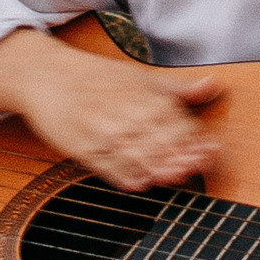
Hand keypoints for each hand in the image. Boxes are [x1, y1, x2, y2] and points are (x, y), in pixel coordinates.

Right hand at [0, 28, 221, 191]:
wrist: (45, 75)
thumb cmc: (96, 79)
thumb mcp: (138, 77)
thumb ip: (177, 89)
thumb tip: (214, 86)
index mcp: (140, 93)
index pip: (173, 118)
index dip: (194, 137)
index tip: (213, 150)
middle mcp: (123, 111)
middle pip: (156, 135)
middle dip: (179, 153)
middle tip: (197, 167)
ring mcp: (100, 129)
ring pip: (132, 151)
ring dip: (155, 165)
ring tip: (175, 178)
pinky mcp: (80, 145)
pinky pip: (103, 163)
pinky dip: (121, 174)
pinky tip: (139, 183)